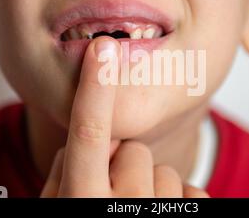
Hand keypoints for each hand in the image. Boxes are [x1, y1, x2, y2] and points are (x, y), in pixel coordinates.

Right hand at [41, 37, 208, 197]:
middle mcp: (122, 205)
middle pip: (134, 150)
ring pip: (164, 171)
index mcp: (82, 199)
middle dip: (124, 162)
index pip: (88, 132)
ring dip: (149, 184)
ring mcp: (157, 212)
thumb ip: (63, 171)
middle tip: (112, 189)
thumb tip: (81, 135)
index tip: (103, 47)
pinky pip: (190, 189)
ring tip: (134, 207)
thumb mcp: (58, 206)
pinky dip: (176, 198)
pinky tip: (157, 211)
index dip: (94, 87)